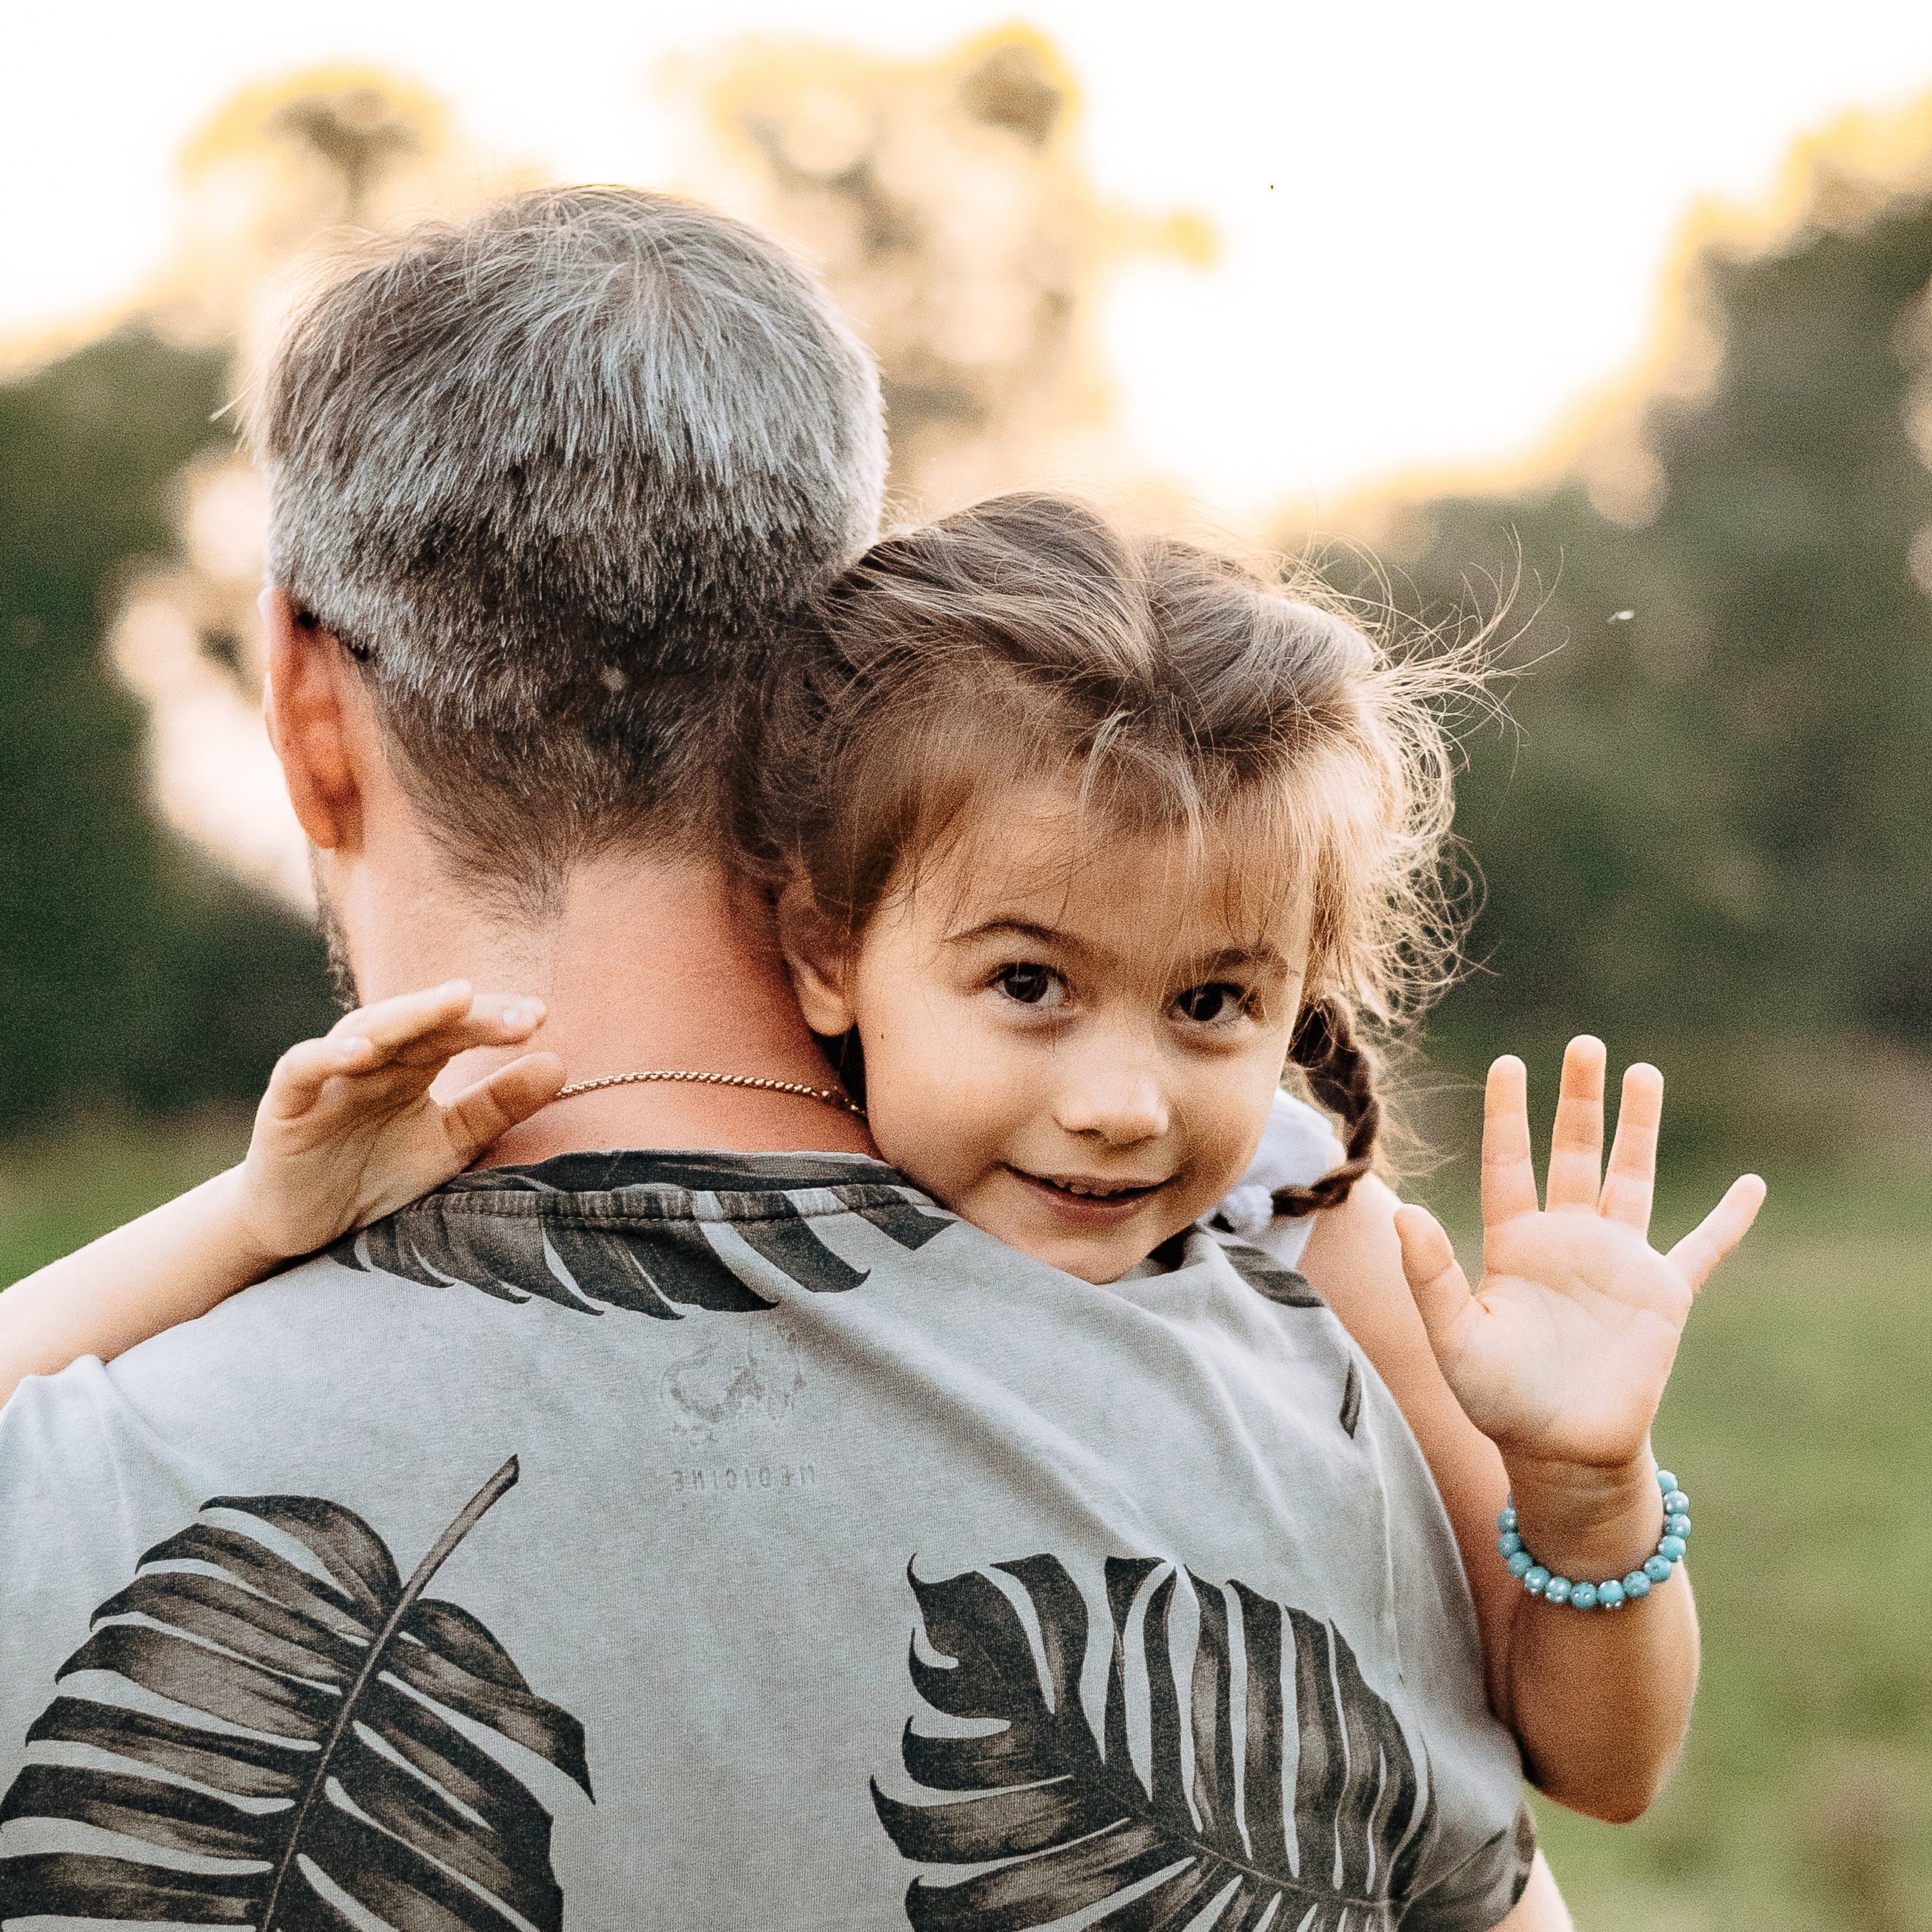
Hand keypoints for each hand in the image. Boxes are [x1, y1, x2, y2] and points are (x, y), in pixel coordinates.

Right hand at [234, 981, 566, 1259]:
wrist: (301, 1227)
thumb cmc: (376, 1175)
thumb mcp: (448, 1144)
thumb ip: (497, 1107)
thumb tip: (560, 1064)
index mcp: (412, 1066)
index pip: (457, 1030)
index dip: (496, 1020)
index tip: (542, 1015)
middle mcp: (372, 1061)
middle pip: (421, 1024)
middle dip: (469, 1014)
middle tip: (519, 1012)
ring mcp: (328, 1078)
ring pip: (366, 1031)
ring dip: (409, 1015)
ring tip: (456, 1000)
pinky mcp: (284, 1106)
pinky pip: (302, 1069)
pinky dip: (328, 1056)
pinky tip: (362, 1053)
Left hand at [1393, 1038, 1762, 1477]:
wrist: (1561, 1452)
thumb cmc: (1499, 1401)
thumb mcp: (1454, 1338)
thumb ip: (1431, 1276)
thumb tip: (1403, 1213)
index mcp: (1514, 1244)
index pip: (1509, 1164)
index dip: (1508, 1115)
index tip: (1509, 1063)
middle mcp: (1566, 1242)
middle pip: (1574, 1153)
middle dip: (1580, 1100)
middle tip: (1586, 1043)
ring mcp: (1617, 1264)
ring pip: (1631, 1179)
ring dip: (1639, 1127)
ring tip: (1645, 1071)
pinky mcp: (1662, 1296)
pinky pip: (1702, 1247)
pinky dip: (1729, 1218)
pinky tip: (1752, 1184)